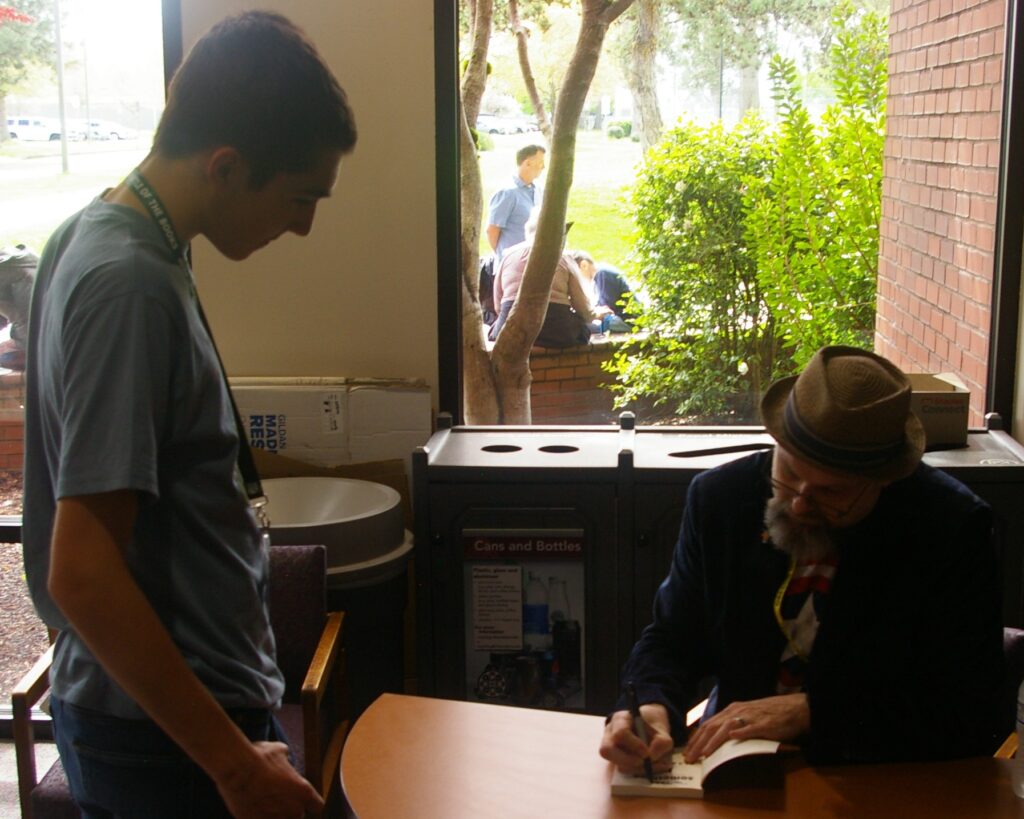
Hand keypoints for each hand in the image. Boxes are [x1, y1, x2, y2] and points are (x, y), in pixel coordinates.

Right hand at [216, 741, 323, 817]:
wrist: (237, 770)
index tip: (303, 798)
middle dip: (289, 807)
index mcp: (304, 792)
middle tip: (276, 796)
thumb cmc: (259, 758)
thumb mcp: (280, 751)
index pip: (317, 805)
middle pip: (297, 814)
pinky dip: (258, 815)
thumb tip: (284, 760)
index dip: (311, 802)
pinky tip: (251, 805)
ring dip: (274, 813)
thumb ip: (286, 761)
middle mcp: (293, 810)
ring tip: (262, 800)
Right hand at [599, 703, 674, 774]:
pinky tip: (651, 769)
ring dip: (636, 769)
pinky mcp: (616, 762)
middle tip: (643, 763)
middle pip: (607, 750)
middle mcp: (610, 735)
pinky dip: (638, 773)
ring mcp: (610, 750)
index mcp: (620, 720)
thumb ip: (661, 742)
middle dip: (627, 761)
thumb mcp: (661, 729)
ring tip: (653, 766)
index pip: (620, 733)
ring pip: (615, 764)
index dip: (633, 745)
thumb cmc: (651, 726)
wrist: (648, 727)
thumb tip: (652, 757)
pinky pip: (623, 771)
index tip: (647, 753)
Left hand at [683, 693, 808, 762]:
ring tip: (704, 754)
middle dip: (699, 743)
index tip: (687, 751)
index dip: (696, 738)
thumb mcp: (746, 716)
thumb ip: (732, 725)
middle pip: (712, 727)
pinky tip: (733, 738)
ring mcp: (750, 717)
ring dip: (714, 741)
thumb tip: (715, 739)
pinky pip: (751, 728)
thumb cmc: (769, 714)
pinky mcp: (764, 724)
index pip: (708, 724)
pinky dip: (741, 732)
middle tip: (690, 758)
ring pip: (727, 728)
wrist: (793, 708)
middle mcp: (737, 711)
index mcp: (731, 710)